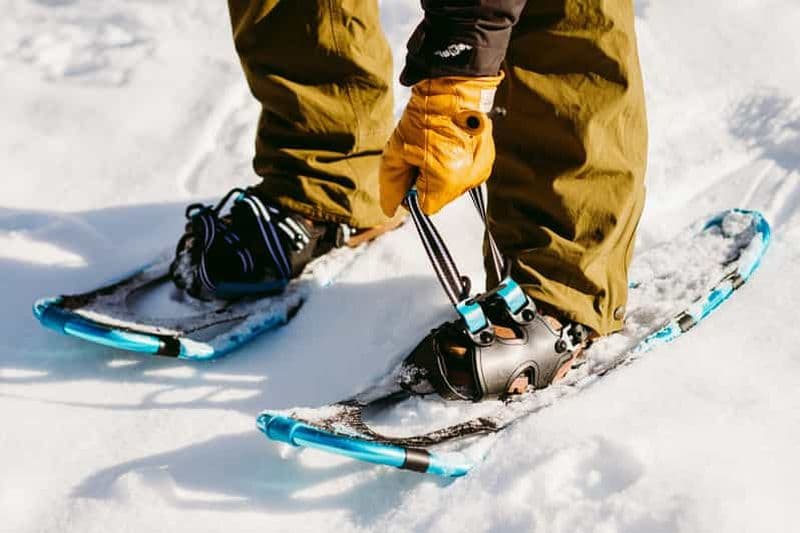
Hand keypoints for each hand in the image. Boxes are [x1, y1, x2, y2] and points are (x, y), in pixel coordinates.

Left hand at [379, 74, 502, 215]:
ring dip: (444, 174)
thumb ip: (392, 185)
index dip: (415, 192)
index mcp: (447, 180)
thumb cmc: (422, 117)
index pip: (426, 208)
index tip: (412, 171)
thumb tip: (390, 209)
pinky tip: (452, 145)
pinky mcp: (488, 160)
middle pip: (441, 198)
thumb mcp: (396, 151)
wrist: (453, 87)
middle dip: (429, 182)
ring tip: (439, 146)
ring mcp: (481, 170)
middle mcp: (468, 180)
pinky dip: (457, 165)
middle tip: (424, 153)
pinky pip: (467, 174)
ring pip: (455, 187)